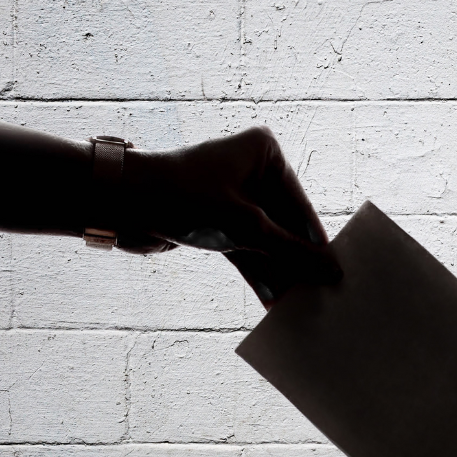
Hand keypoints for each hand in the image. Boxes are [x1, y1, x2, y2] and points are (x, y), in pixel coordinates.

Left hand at [120, 127, 340, 305]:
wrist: (121, 204)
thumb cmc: (185, 199)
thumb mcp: (247, 229)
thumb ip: (292, 252)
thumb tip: (332, 271)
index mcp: (265, 153)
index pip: (300, 205)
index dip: (316, 243)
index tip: (335, 273)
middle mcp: (251, 170)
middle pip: (284, 224)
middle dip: (296, 262)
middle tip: (317, 295)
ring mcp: (233, 196)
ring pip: (265, 240)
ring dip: (277, 272)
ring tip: (296, 304)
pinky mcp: (216, 220)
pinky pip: (245, 248)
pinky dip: (256, 271)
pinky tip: (271, 300)